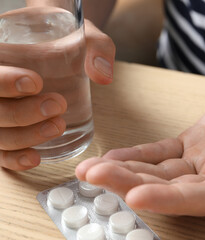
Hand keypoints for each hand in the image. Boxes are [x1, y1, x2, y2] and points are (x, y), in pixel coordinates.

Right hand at [0, 20, 114, 170]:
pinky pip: (0, 151)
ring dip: (23, 137)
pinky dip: (13, 159)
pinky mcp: (9, 129)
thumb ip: (96, 47)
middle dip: (22, 112)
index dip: (3, 82)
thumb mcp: (82, 34)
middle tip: (57, 105)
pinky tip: (35, 158)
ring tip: (57, 127)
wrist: (59, 47)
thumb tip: (103, 75)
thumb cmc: (66, 39)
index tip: (35, 83)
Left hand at [76, 61, 204, 215]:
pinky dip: (138, 155)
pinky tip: (112, 157)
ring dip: (127, 171)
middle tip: (94, 178)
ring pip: (163, 172)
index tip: (137, 196)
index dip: (173, 200)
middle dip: (134, 185)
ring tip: (90, 169)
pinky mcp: (196, 140)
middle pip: (175, 189)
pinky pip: (163, 151)